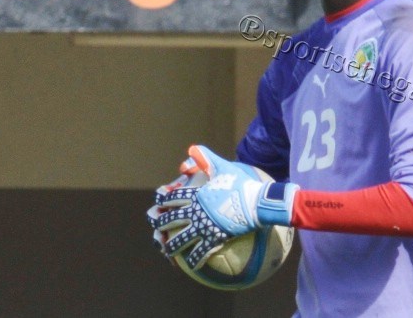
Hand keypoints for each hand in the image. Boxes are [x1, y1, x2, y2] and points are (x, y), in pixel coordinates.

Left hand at [147, 145, 297, 268]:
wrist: (257, 202)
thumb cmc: (241, 184)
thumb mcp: (223, 168)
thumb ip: (207, 159)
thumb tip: (191, 149)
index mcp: (196, 195)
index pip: (173, 196)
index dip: (163, 198)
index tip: (158, 199)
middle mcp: (196, 212)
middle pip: (171, 219)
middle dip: (159, 222)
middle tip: (154, 224)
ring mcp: (204, 226)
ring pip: (181, 239)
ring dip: (171, 245)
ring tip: (166, 250)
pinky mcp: (215, 238)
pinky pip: (201, 252)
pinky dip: (195, 259)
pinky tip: (190, 264)